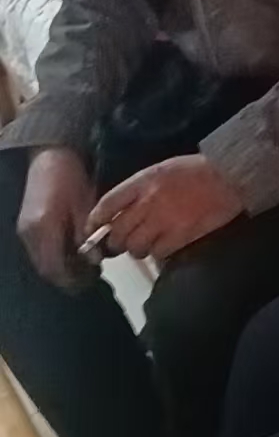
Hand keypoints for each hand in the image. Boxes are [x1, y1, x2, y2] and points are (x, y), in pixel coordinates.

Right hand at [18, 148, 96, 290]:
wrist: (49, 157)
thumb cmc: (71, 178)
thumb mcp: (85, 205)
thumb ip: (87, 234)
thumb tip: (95, 261)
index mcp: (44, 228)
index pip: (55, 267)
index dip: (73, 279)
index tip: (92, 278)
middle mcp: (30, 234)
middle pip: (46, 269)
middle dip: (68, 276)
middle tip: (91, 274)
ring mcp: (25, 231)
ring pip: (42, 262)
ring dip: (62, 268)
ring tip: (84, 264)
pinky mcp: (25, 227)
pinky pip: (39, 252)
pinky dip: (55, 257)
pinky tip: (72, 251)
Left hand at [90, 155, 244, 263]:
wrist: (229, 176)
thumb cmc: (197, 170)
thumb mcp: (162, 169)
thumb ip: (140, 188)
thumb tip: (123, 210)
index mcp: (142, 182)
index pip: (107, 205)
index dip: (96, 221)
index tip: (94, 229)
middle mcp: (148, 202)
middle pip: (118, 232)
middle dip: (116, 242)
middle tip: (122, 244)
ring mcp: (164, 220)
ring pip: (135, 247)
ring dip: (137, 249)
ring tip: (146, 245)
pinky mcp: (181, 235)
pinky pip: (158, 253)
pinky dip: (158, 253)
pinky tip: (164, 246)